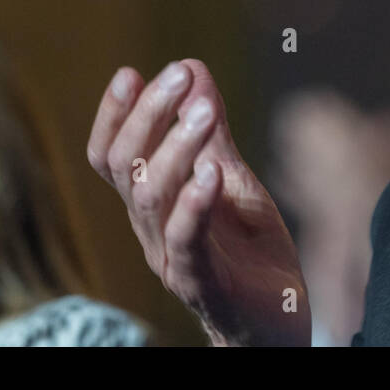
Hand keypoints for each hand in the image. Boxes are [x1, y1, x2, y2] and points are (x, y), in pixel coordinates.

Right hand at [87, 59, 309, 345]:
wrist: (276, 323)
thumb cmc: (247, 250)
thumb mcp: (232, 178)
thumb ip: (211, 132)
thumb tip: (192, 66)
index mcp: (151, 203)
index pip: (112, 156)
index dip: (115, 116)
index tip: (129, 72)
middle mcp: (149, 229)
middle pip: (127, 167)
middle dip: (148, 115)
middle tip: (179, 75)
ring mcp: (171, 257)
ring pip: (150, 198)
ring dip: (175, 148)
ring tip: (204, 111)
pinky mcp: (202, 283)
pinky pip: (186, 242)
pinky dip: (194, 204)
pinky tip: (211, 172)